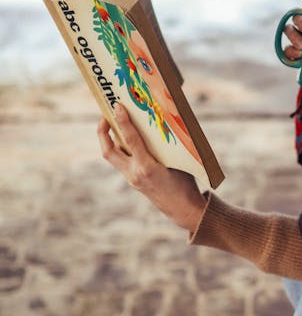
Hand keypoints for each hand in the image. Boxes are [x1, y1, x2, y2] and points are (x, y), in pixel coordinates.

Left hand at [98, 104, 206, 233]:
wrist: (183, 209)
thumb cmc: (186, 184)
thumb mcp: (177, 161)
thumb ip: (164, 145)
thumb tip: (159, 124)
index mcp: (147, 168)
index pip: (130, 140)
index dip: (123, 121)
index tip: (117, 105)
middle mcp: (134, 173)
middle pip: (108, 151)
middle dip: (102, 132)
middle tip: (105, 115)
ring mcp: (132, 178)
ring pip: (112, 156)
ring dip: (110, 140)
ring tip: (114, 124)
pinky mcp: (133, 181)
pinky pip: (122, 161)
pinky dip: (122, 148)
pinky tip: (128, 139)